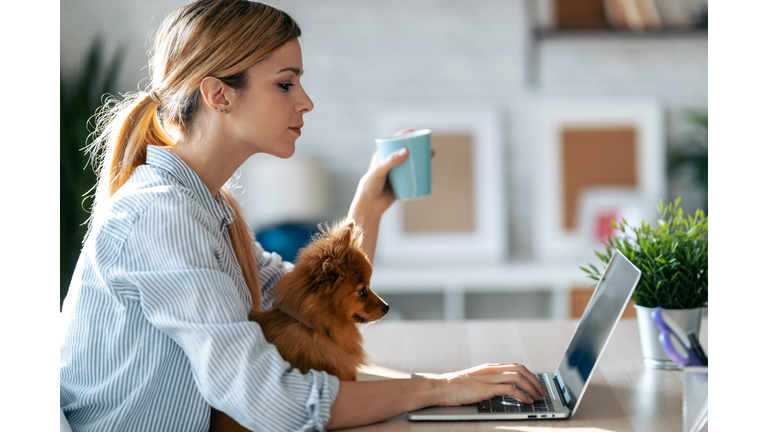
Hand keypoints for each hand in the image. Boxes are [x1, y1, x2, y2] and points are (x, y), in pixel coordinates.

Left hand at [347, 129, 433, 262]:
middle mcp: (389, 163)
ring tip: (431, 155)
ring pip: (410, 163)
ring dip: (421, 158)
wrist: (370, 206)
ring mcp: (396, 173)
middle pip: (405, 151)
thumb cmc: (371, 186)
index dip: (404, 135)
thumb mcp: (380, 171)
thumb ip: (391, 161)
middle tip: (427, 146)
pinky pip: (412, 176)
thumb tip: (406, 151)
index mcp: (382, 156)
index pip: (393, 142)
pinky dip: (420, 171)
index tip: (414, 131)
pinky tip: (428, 168)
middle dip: (417, 147)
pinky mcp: (400, 183)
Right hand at [430, 363, 547, 405]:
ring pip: (518, 377)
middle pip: (521, 370)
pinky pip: (510, 389)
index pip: (516, 367)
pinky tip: (526, 401)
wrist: (441, 388)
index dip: (530, 375)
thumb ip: (489, 382)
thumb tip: (504, 389)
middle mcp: (492, 370)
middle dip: (535, 381)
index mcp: (490, 367)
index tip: (537, 385)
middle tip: (542, 392)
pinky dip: (521, 395)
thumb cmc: (456, 387)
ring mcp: (489, 378)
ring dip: (531, 388)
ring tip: (537, 398)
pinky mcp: (486, 388)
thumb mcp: (476, 381)